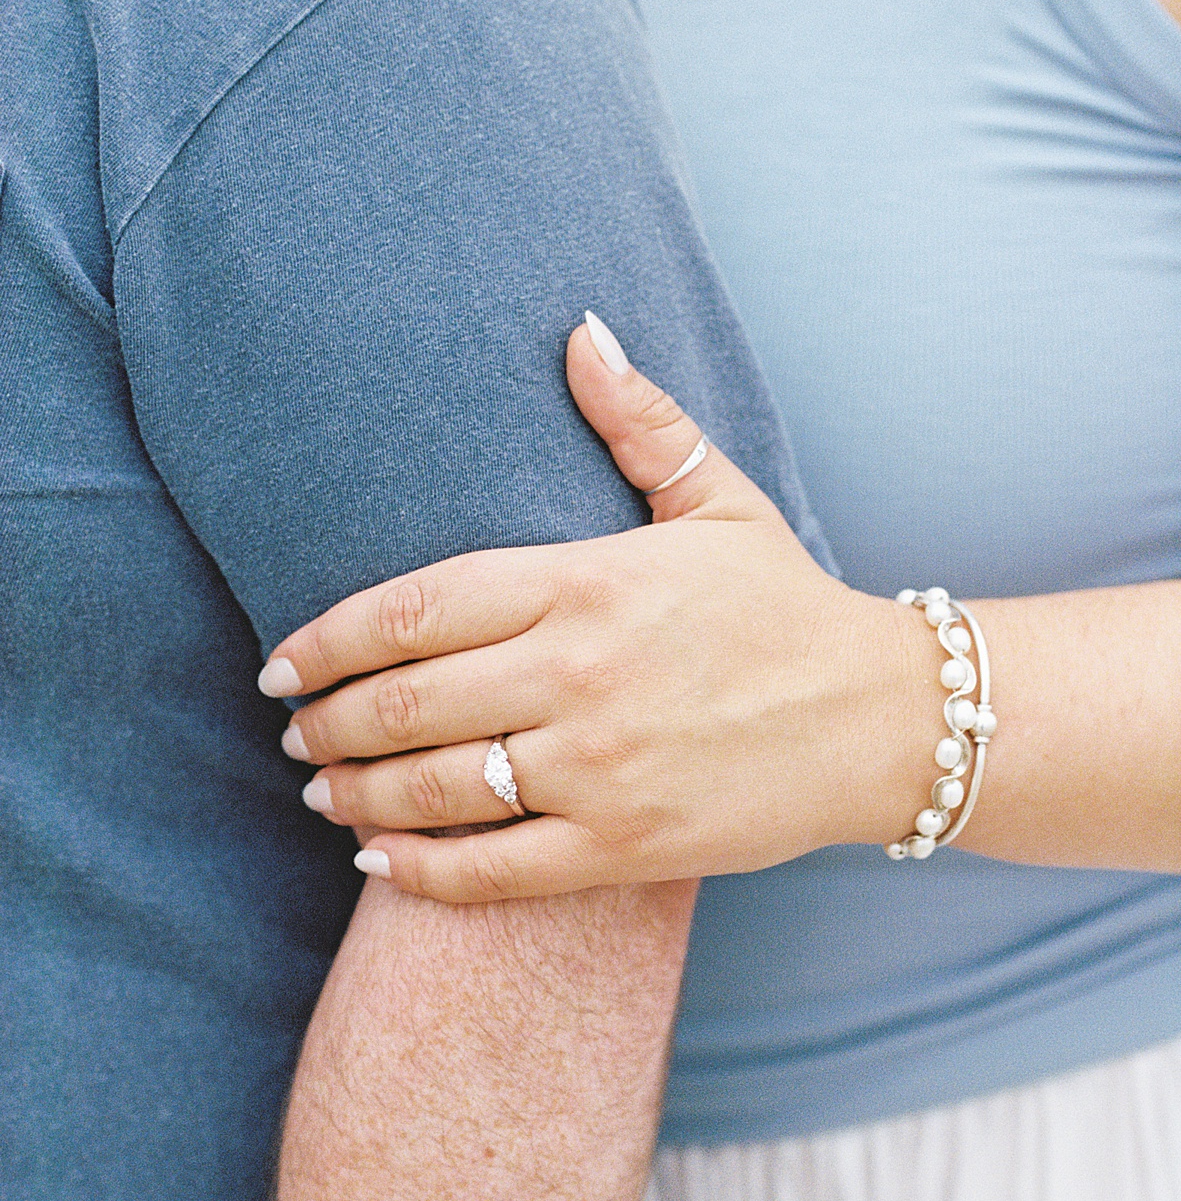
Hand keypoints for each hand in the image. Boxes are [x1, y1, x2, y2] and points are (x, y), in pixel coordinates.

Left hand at [260, 316, 931, 900]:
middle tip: (293, 733)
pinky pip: (492, 870)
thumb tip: (579, 328)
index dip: (326, 642)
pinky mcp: (622, 844)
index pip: (414, 609)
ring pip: (434, 790)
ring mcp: (597, 767)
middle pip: (404, 704)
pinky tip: (377, 862)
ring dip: (357, 796)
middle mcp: (577, 675)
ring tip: (323, 793)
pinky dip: (421, 872)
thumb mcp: (718, 501)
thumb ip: (638, 422)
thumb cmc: (787, 606)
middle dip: (327, 724)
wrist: (881, 720)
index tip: (280, 663)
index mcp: (585, 581)